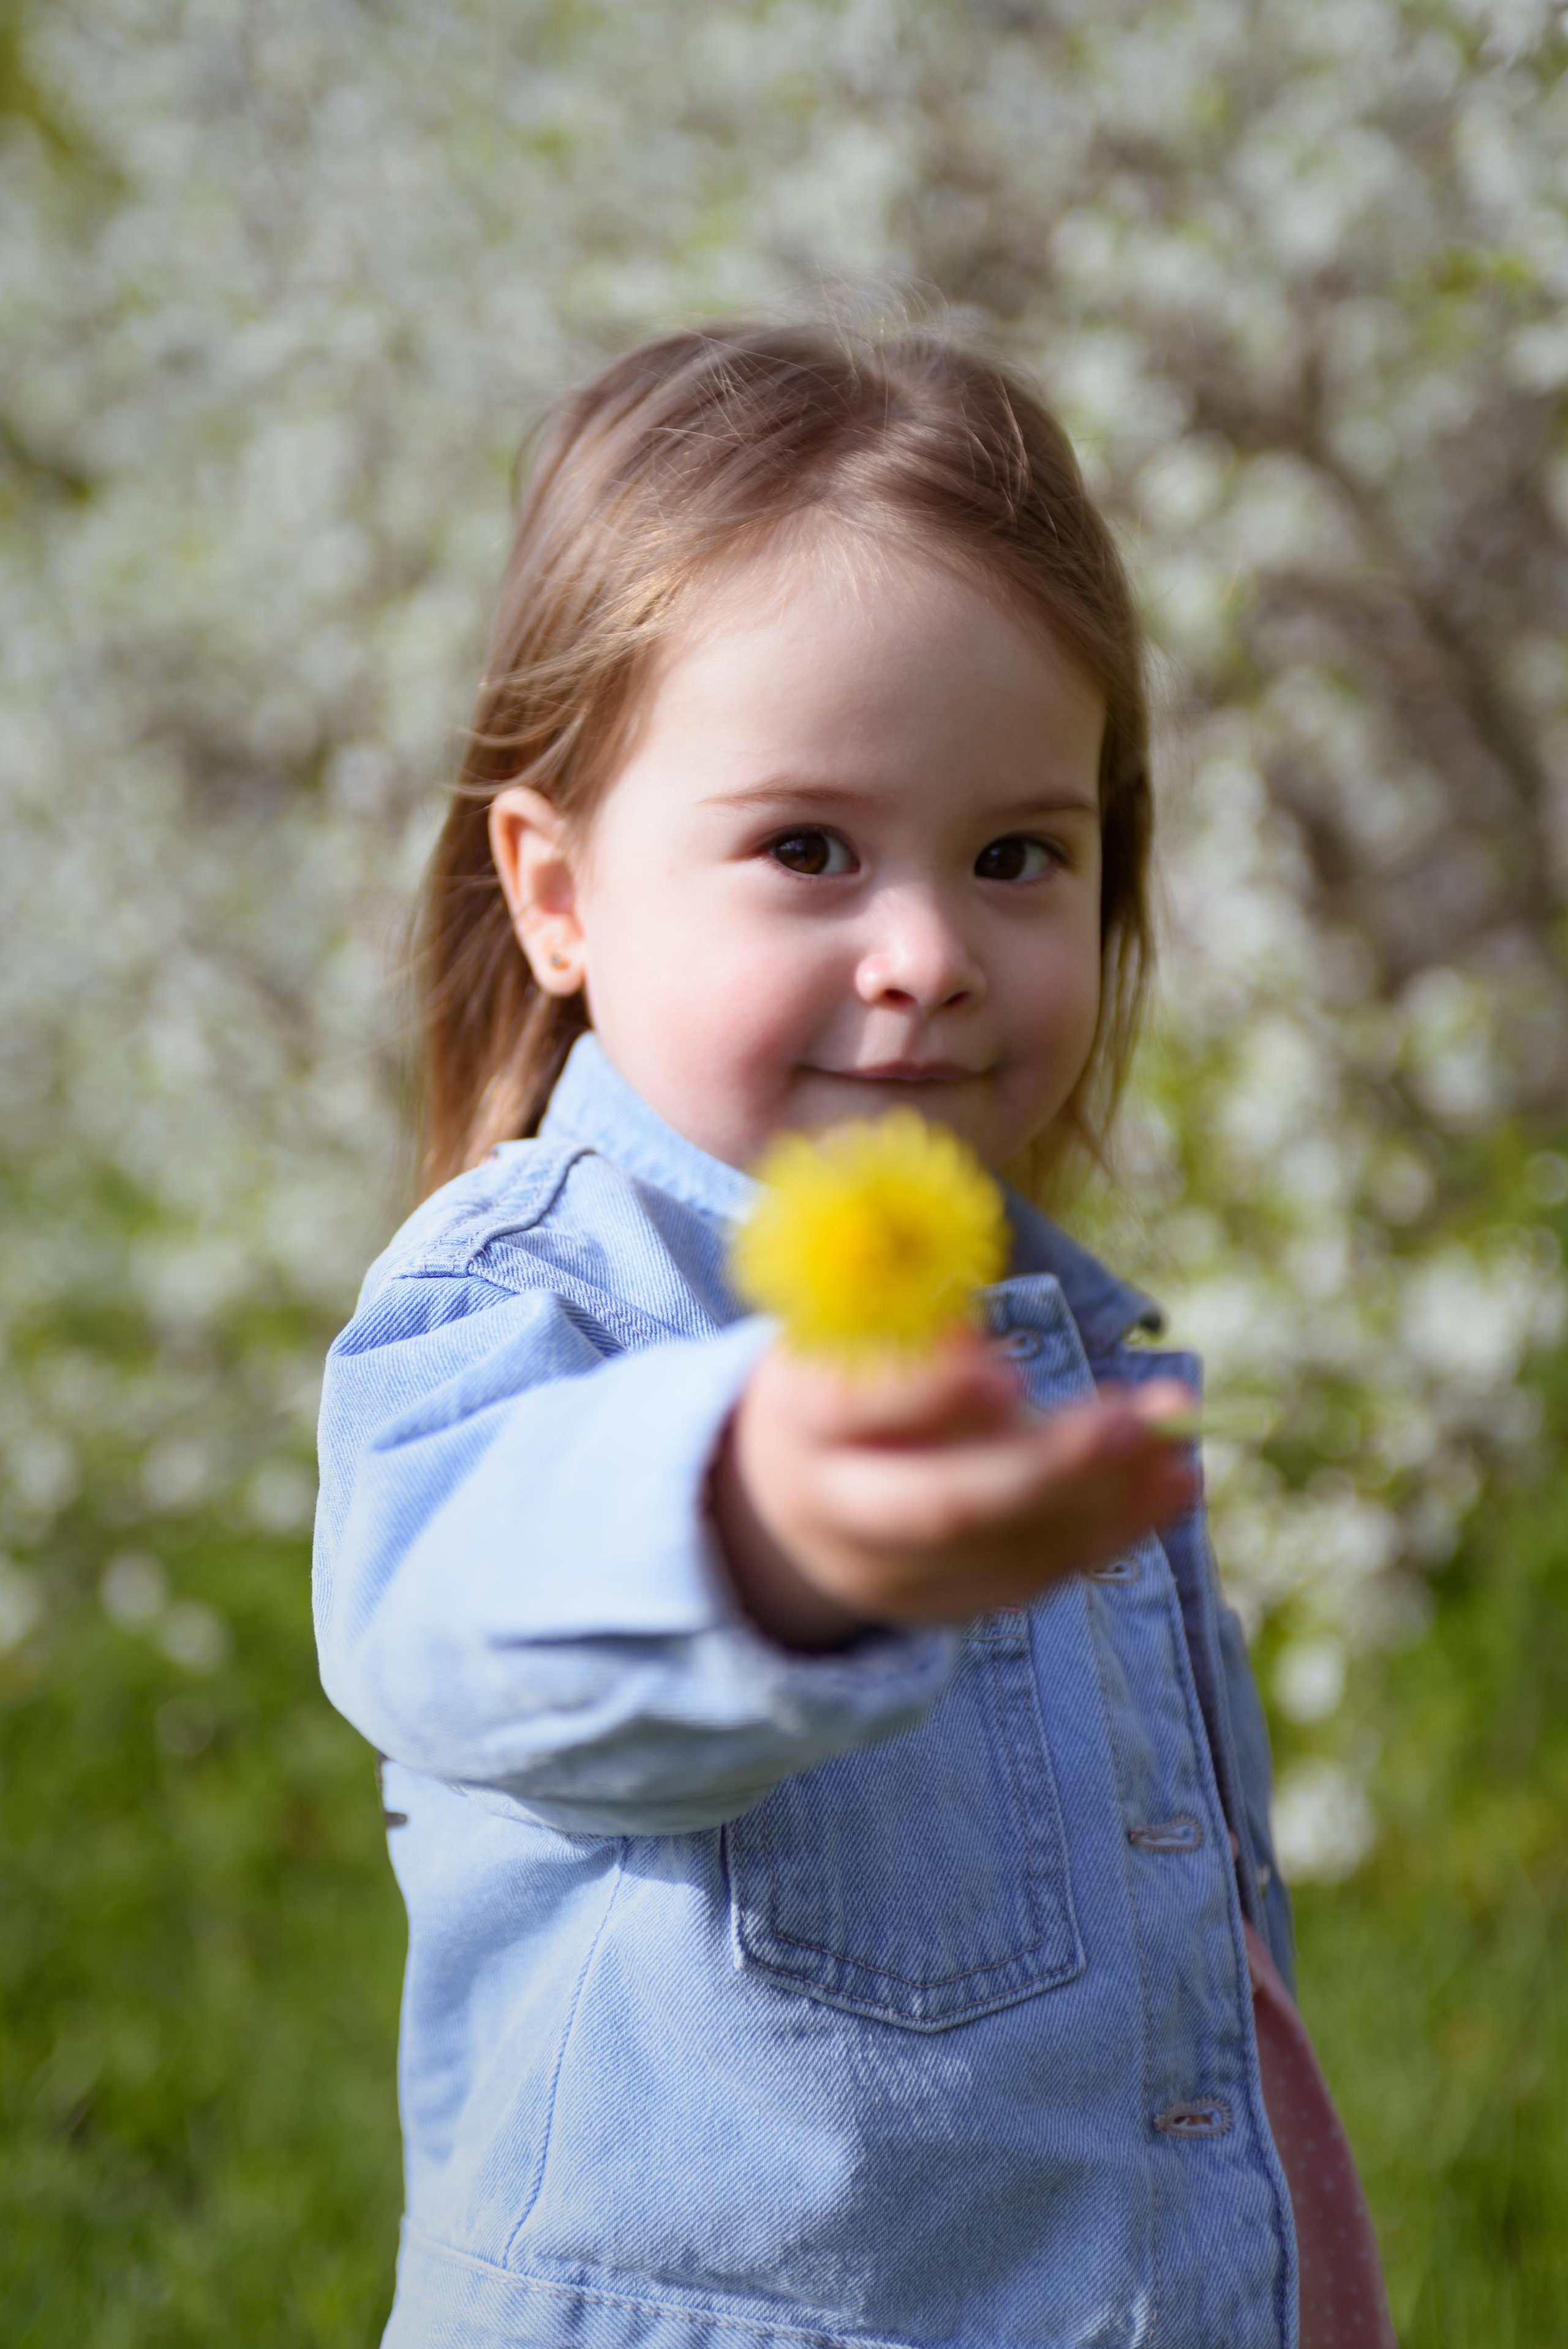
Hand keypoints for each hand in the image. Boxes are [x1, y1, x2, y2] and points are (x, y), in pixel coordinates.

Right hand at [711, 1329, 1198, 1649]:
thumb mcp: (849, 1329)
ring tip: (1177, 1449)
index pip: (851, 1410)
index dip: (927, 1395)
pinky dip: (1113, 1531)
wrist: (790, 1493)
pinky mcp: (942, 1604)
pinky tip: (1174, 1485)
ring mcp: (888, 1570)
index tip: (1006, 1372)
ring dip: (1104, 1499)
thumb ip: (909, 1320)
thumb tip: (978, 1336)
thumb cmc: (846, 1377)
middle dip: (1046, 1468)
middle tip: (1130, 1421)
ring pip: (1001, 1551)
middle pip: (939, 1506)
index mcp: (801, 1414)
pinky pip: (1033, 1576)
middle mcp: (836, 1505)